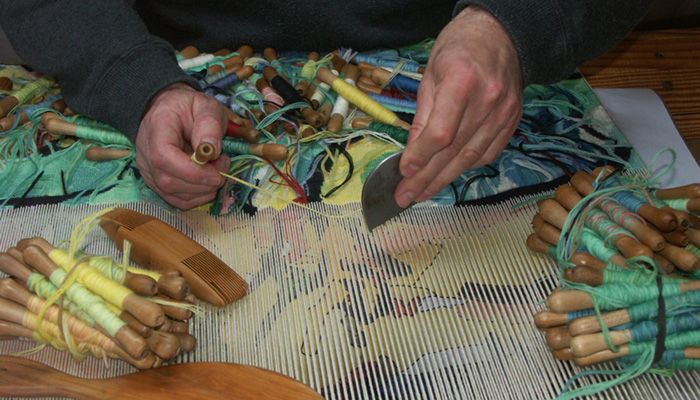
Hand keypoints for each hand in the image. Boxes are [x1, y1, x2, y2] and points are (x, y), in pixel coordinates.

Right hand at [136, 83, 230, 209]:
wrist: (171, 110)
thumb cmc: (189, 107)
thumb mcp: (205, 105)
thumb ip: (209, 124)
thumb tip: (211, 150)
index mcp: (157, 128)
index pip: (163, 157)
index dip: (191, 172)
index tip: (216, 174)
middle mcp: (146, 151)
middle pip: (167, 181)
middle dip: (202, 182)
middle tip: (223, 164)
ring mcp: (149, 169)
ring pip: (172, 193)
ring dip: (202, 190)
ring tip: (217, 169)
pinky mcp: (156, 181)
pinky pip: (175, 199)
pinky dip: (197, 198)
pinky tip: (208, 183)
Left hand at [395, 6, 523, 206]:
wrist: (501, 34)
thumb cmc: (459, 49)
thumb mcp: (431, 75)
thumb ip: (422, 116)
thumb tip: (411, 154)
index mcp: (462, 81)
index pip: (441, 132)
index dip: (421, 156)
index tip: (404, 171)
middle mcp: (488, 100)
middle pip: (454, 150)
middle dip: (427, 178)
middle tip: (405, 197)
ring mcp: (504, 112)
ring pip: (471, 157)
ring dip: (445, 179)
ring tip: (422, 194)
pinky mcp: (513, 121)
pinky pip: (489, 153)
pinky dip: (467, 166)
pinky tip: (450, 175)